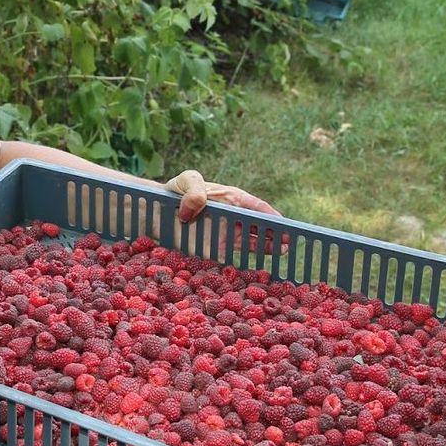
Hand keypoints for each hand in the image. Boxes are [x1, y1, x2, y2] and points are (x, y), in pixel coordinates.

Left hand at [164, 170, 288, 254]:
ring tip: (282, 251)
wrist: (157, 211)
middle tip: (287, 241)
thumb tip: (196, 208)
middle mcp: (234, 217)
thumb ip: (194, 191)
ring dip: (268, 246)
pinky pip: (237, 255)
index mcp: (232, 198)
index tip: (283, 223)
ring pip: (253, 241)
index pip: (257, 206)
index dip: (271, 215)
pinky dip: (250, 259)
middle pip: (260, 226)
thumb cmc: (175, 190)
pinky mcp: (217, 249)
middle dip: (275, 233)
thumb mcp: (187, 181)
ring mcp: (227, 233)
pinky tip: (260, 264)